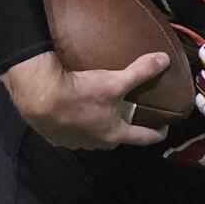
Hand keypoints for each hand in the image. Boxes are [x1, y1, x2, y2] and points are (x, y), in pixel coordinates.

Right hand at [0, 50, 170, 149]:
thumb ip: (141, 72)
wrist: (39, 97)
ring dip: (99, 125)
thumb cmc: (82, 94)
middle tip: (131, 114)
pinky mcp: (54, 136)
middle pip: (116, 137)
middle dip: (125, 127)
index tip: (164, 129)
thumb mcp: (115, 81)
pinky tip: (75, 111)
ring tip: (103, 111)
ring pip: (93, 135)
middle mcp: (94, 143)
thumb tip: (164, 60)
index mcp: (113, 134)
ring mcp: (73, 142)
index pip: (141, 138)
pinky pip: (72, 130)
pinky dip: (77, 122)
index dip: (155, 134)